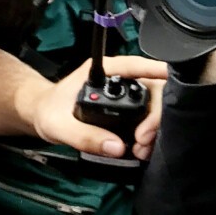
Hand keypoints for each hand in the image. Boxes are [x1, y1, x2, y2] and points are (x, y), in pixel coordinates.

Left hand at [31, 56, 170, 157]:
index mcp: (100, 71)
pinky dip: (150, 135)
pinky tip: (141, 149)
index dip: (154, 69)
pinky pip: (149, 120)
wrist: (43, 118)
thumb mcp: (58, 124)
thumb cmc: (48, 111)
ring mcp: (126, 96)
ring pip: (155, 106)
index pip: (132, 65)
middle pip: (152, 87)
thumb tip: (117, 146)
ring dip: (155, 128)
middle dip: (156, 114)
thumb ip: (83, 135)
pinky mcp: (130, 112)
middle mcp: (117, 80)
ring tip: (141, 148)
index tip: (171, 79)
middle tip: (143, 138)